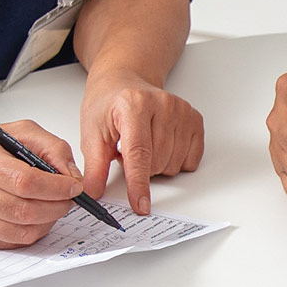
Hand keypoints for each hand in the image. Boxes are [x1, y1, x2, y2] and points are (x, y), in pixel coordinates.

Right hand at [0, 124, 83, 249]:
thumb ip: (50, 148)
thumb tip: (73, 176)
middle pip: (25, 210)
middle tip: (70, 198)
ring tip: (53, 205)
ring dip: (49, 220)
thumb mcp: (16, 133)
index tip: (74, 186)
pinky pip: (15, 241)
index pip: (24, 181)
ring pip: (23, 231)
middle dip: (58, 206)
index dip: (56, 187)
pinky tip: (35, 215)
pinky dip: (34, 230)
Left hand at [77, 69, 204, 213]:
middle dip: (140, 169)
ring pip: (174, 165)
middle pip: (156, 163)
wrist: (124, 82)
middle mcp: (162, 104)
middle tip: (126, 151)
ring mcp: (181, 111)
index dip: (138, 183)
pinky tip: (161, 146)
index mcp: (133, 105)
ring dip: (157, 166)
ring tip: (143, 146)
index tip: (141, 205)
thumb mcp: (92, 133)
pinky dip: (175, 161)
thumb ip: (94, 167)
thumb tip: (92, 194)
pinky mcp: (194, 118)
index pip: (139, 153)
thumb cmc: (108, 105)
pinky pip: (190, 160)